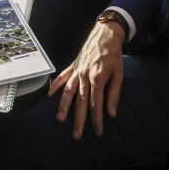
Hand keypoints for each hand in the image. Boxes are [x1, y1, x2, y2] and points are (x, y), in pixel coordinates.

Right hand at [49, 21, 125, 138]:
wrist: (106, 34)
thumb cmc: (114, 55)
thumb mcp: (119, 74)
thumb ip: (114, 94)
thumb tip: (112, 113)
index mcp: (98, 79)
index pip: (96, 105)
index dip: (97, 120)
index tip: (98, 132)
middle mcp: (84, 76)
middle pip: (80, 102)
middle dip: (78, 120)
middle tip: (76, 136)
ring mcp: (77, 71)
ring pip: (68, 92)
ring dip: (63, 107)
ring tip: (59, 119)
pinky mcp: (73, 66)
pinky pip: (62, 77)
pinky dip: (55, 86)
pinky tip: (49, 95)